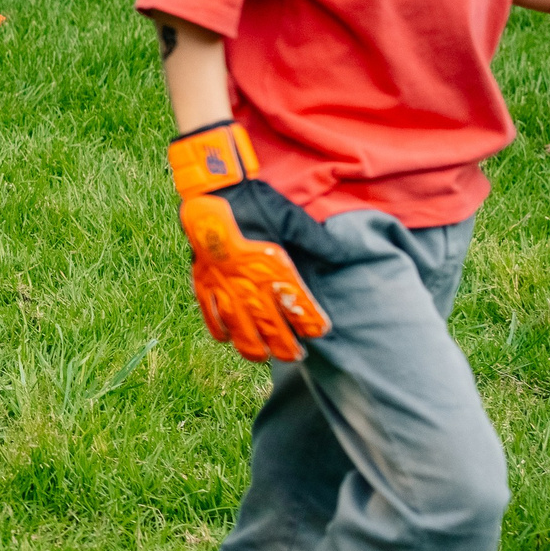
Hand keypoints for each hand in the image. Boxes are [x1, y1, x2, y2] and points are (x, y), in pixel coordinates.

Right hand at [167, 122, 330, 362]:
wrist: (214, 192)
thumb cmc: (256, 203)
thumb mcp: (293, 219)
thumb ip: (319, 241)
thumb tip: (346, 254)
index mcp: (273, 267)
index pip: (296, 304)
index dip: (310, 321)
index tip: (321, 332)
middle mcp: (249, 282)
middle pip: (268, 324)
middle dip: (283, 345)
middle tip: (296, 358)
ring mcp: (223, 284)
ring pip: (238, 326)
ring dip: (251, 345)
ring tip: (262, 358)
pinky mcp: (204, 279)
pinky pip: (210, 312)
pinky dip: (218, 328)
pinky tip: (226, 339)